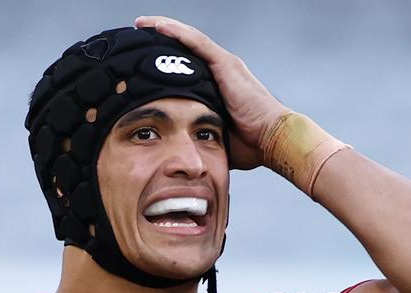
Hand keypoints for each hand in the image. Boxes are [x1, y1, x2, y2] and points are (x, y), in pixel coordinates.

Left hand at [135, 16, 288, 169]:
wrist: (273, 140)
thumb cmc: (250, 145)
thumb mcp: (215, 137)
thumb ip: (199, 136)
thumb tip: (180, 151)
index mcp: (218, 85)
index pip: (187, 66)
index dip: (165, 59)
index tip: (142, 58)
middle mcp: (221, 70)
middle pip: (185, 47)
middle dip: (160, 38)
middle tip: (137, 32)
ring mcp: (224, 65)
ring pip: (188, 39)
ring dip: (163, 28)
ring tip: (140, 23)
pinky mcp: (226, 65)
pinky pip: (197, 43)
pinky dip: (177, 33)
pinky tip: (158, 27)